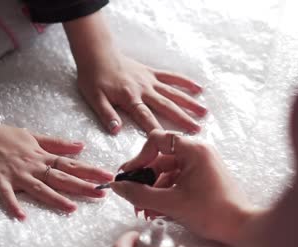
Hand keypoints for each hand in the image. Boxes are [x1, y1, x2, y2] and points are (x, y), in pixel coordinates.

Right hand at [0, 116, 113, 220]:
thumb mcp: (34, 135)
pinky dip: (13, 205)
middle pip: (61, 177)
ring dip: (55, 198)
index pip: (70, 164)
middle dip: (82, 185)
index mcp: (41, 155)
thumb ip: (57, 143)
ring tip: (72, 207)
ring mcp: (17, 174)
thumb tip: (81, 145)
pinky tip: (22, 216)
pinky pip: (7, 195)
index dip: (90, 170)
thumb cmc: (6, 134)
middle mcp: (33, 165)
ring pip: (39, 187)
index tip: (107, 176)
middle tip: (101, 193)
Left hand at [64, 12, 205, 134]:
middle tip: (197, 130)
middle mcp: (144, 89)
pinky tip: (198, 88)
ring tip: (204, 112)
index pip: (146, 118)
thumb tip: (116, 131)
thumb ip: (107, 115)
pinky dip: (185, 81)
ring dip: (189, 102)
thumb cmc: (93, 78)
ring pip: (173, 92)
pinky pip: (171, 76)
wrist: (96, 54)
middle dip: (182, 119)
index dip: (158, 131)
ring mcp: (149, 80)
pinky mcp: (151, 72)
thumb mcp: (94, 98)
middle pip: (166, 106)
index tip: (170, 142)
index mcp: (129, 98)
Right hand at [111, 130, 256, 245]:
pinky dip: (163, 194)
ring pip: (165, 173)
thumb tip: (119, 187)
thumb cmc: (216, 212)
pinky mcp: (199, 178)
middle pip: (159, 159)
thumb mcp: (171, 203)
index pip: (157, 140)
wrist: (242, 228)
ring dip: (152, 190)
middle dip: (144, 180)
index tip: (131, 173)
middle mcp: (197, 153)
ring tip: (144, 209)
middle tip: (132, 194)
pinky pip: (174, 181)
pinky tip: (155, 210)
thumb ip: (140, 194)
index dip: (140, 156)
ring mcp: (199, 166)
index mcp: (194, 150)